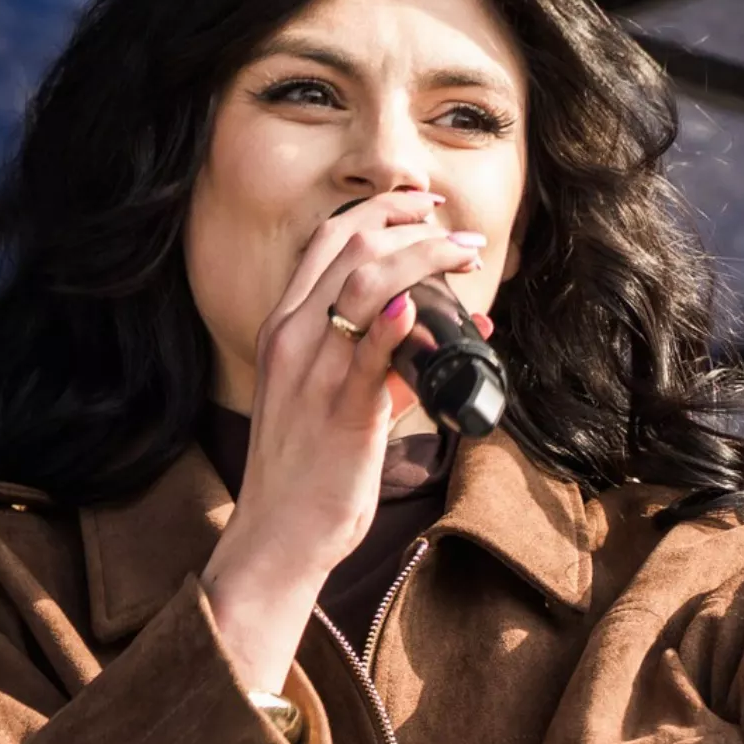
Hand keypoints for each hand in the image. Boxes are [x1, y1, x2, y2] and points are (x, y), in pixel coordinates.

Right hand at [202, 189, 490, 690]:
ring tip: (465, 257)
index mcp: (285, 330)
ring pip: (364, 285)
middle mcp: (293, 340)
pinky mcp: (342, 413)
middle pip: (347, 247)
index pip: (326, 242)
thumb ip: (378, 365)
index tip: (421, 206)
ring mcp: (314, 374)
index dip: (377, 213)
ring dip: (424, 258)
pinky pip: (369, 357)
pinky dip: (395, 324)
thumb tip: (430, 340)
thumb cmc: (307, 473)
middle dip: (410, 224)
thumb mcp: (332, 403)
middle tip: (459, 232)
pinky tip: (419, 308)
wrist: (278, 537)